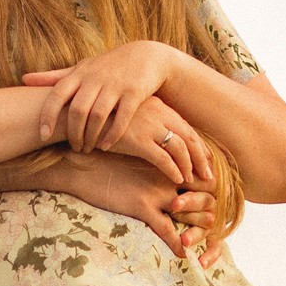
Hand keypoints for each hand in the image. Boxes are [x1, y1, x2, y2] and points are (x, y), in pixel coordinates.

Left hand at [26, 41, 181, 155]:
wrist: (146, 56)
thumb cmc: (106, 66)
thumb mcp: (81, 68)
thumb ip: (54, 77)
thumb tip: (23, 79)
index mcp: (79, 74)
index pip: (57, 95)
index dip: (48, 116)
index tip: (42, 135)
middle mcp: (95, 78)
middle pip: (77, 110)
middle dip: (73, 133)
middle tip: (74, 147)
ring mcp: (115, 85)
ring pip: (98, 116)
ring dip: (90, 136)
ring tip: (88, 148)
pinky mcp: (134, 93)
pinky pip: (121, 118)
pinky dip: (112, 134)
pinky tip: (105, 145)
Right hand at [50, 152, 217, 260]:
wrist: (81, 165)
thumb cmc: (105, 160)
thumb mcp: (137, 157)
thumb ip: (156, 164)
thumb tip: (166, 176)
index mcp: (168, 162)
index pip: (203, 176)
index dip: (211, 191)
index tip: (210, 203)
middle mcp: (168, 176)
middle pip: (204, 196)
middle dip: (210, 212)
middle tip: (209, 225)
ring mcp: (156, 192)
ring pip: (190, 213)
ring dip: (198, 230)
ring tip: (198, 240)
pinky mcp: (142, 207)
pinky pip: (167, 230)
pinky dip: (178, 244)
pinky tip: (183, 254)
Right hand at [94, 94, 212, 185]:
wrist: (77, 114)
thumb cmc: (100, 116)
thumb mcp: (129, 113)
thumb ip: (145, 120)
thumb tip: (155, 134)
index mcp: (157, 104)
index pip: (185, 126)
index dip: (198, 144)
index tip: (206, 158)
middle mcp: (157, 113)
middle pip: (189, 137)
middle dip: (201, 157)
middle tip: (209, 174)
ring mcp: (148, 126)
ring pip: (180, 148)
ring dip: (190, 166)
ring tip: (193, 181)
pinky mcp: (137, 140)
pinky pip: (164, 158)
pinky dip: (173, 170)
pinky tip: (177, 180)